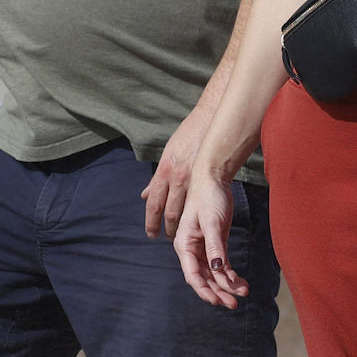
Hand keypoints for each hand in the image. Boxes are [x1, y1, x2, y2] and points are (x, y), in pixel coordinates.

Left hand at [142, 108, 210, 238]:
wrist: (211, 120)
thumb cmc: (189, 135)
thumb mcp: (168, 154)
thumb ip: (157, 178)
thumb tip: (145, 194)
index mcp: (164, 170)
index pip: (153, 203)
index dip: (151, 222)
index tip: (152, 233)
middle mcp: (176, 177)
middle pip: (169, 212)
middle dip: (166, 228)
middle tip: (167, 237)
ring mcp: (194, 180)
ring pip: (185, 211)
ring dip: (182, 226)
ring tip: (182, 234)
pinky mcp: (210, 179)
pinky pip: (200, 203)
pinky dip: (196, 215)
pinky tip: (196, 222)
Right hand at [174, 175, 249, 308]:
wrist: (214, 178)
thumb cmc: (208, 196)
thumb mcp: (212, 221)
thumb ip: (214, 246)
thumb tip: (217, 269)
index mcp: (184, 244)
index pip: (193, 274)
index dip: (204, 290)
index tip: (218, 301)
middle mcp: (192, 249)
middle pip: (205, 278)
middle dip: (218, 292)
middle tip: (234, 304)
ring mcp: (205, 248)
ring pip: (215, 273)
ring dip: (227, 285)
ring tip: (243, 293)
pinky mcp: (216, 243)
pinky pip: (223, 264)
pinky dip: (231, 274)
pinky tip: (242, 283)